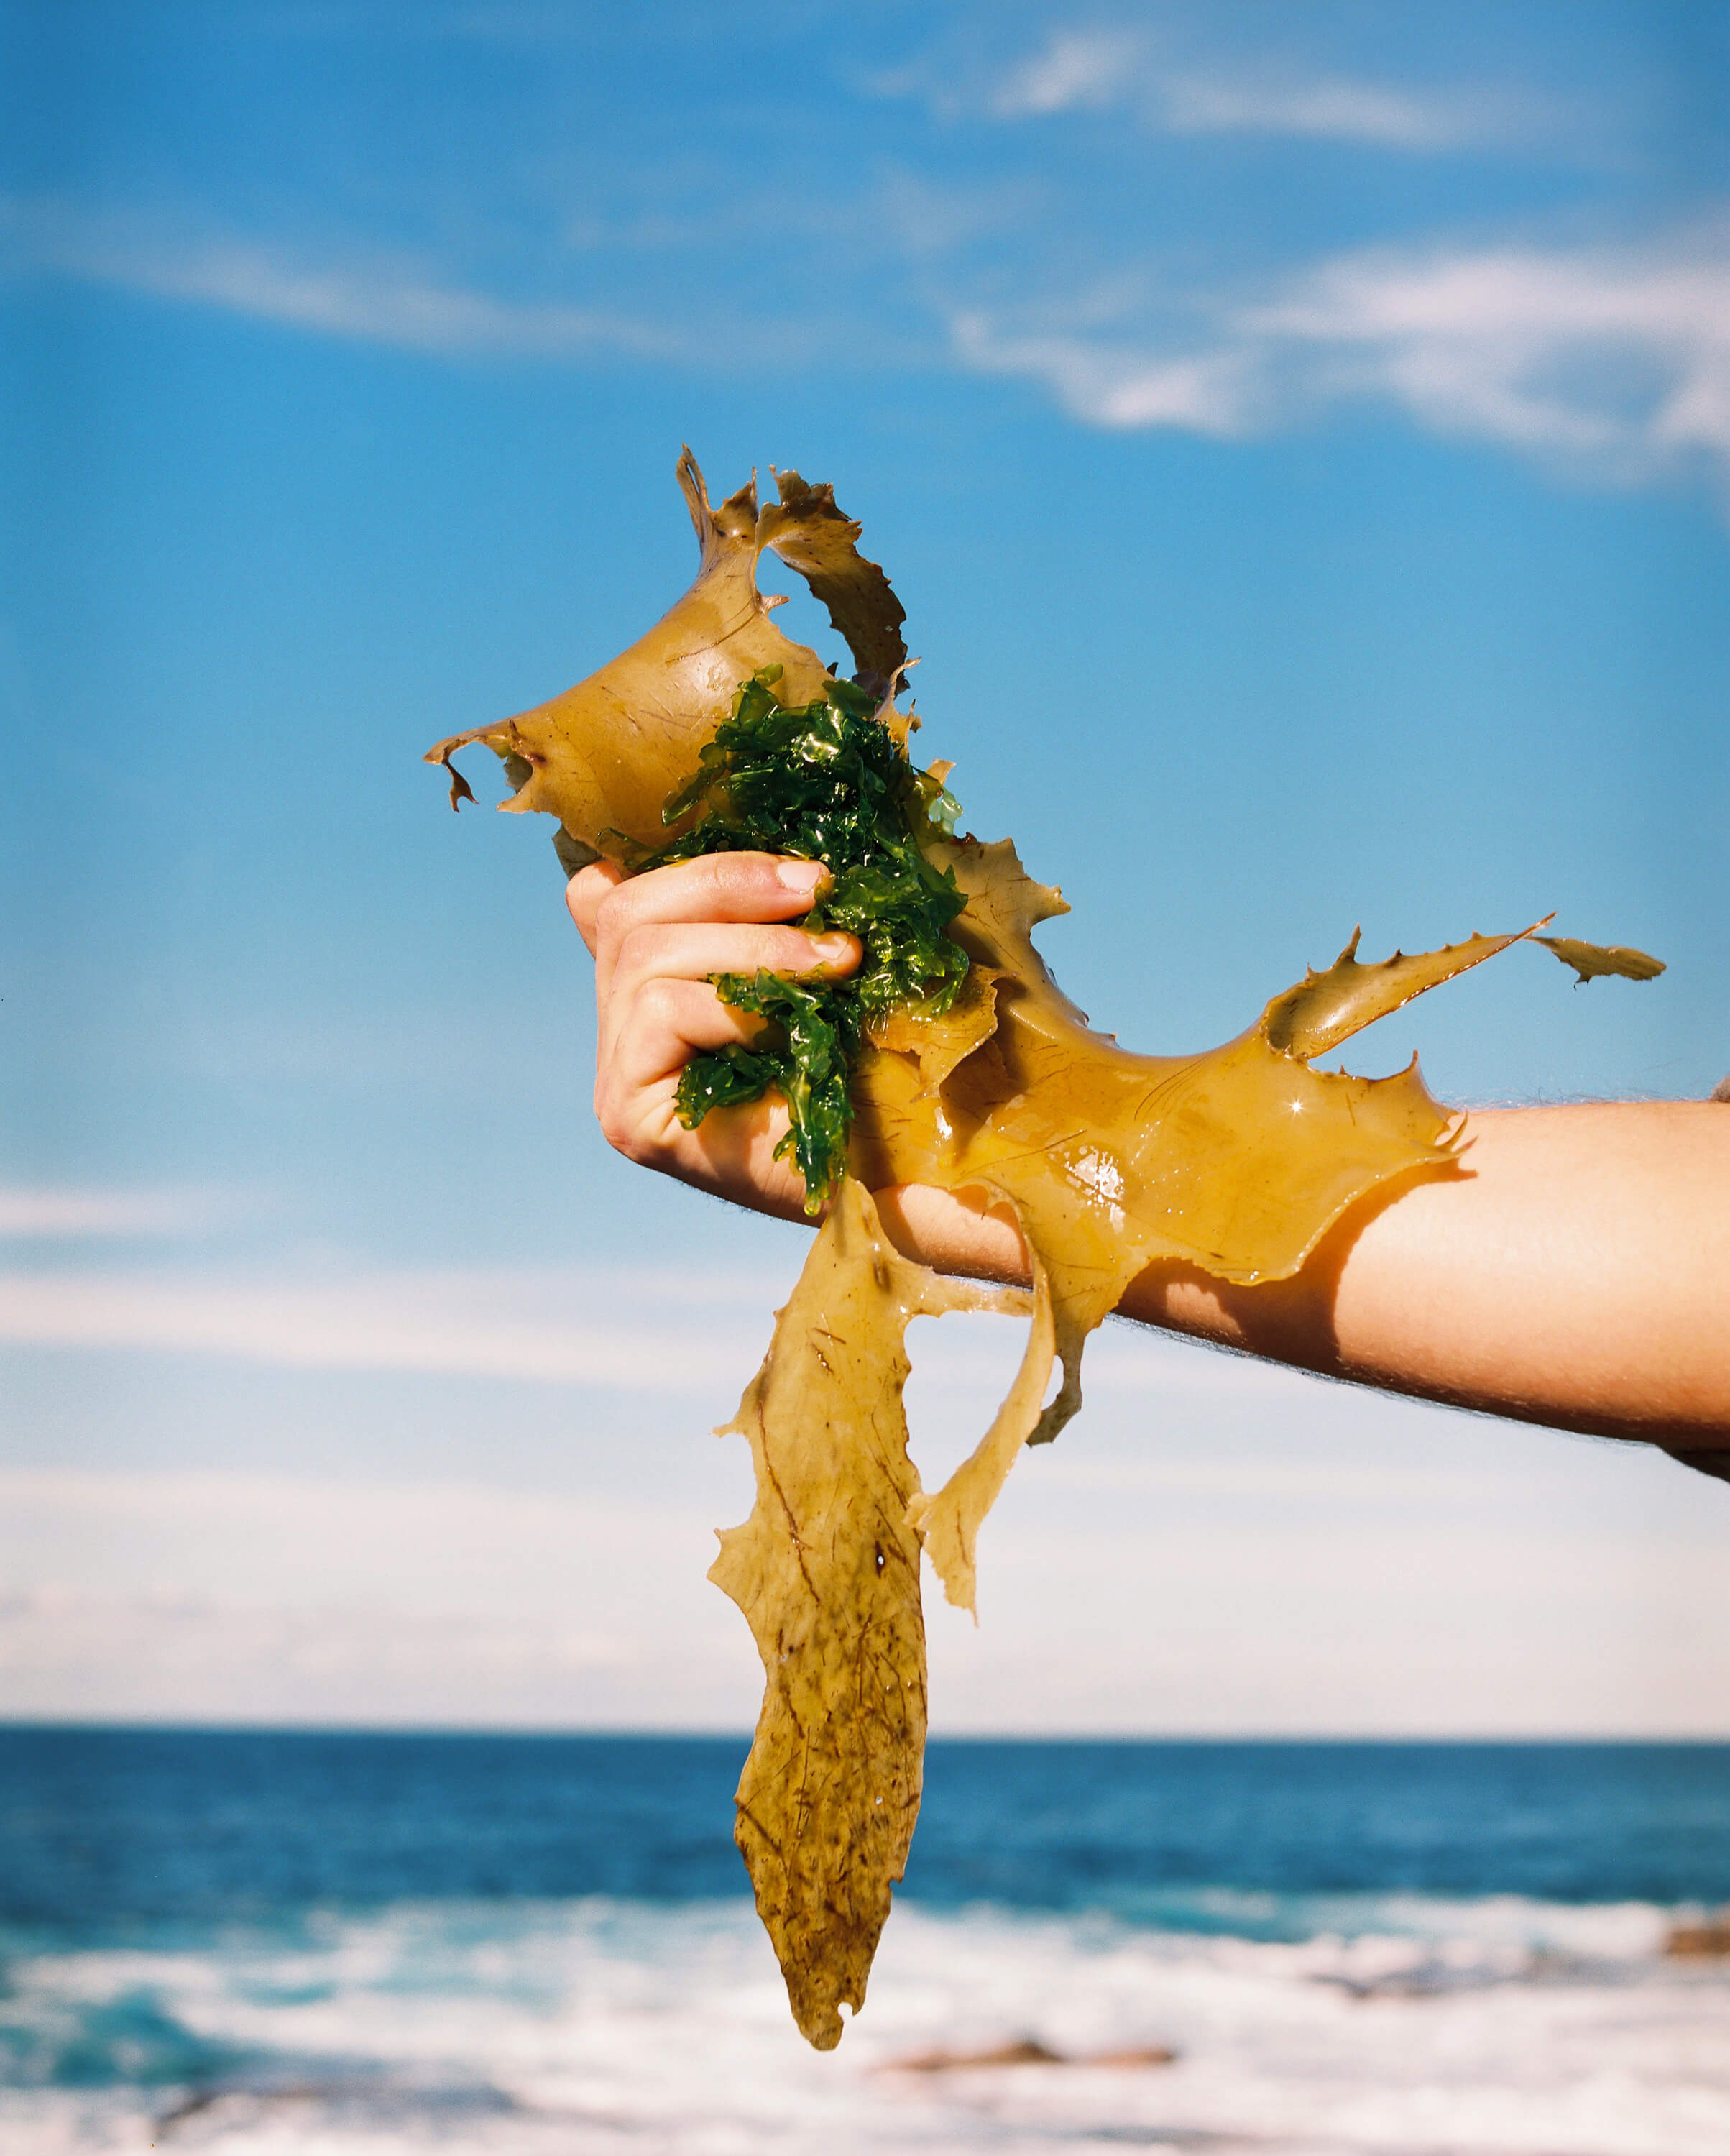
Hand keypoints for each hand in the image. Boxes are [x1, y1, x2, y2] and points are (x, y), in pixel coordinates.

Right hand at [567, 852, 861, 1221]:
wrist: (907, 1175)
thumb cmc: (876, 1066)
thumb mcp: (819, 961)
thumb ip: (766, 909)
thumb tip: (760, 839)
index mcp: (654, 985)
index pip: (614, 895)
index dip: (682, 863)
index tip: (786, 869)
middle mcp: (620, 1030)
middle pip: (627, 911)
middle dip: (730, 884)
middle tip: (821, 890)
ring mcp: (616, 1076)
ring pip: (644, 954)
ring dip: (752, 945)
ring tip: (834, 961)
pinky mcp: (627, 1114)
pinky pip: (659, 1011)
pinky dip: (733, 1003)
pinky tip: (789, 1027)